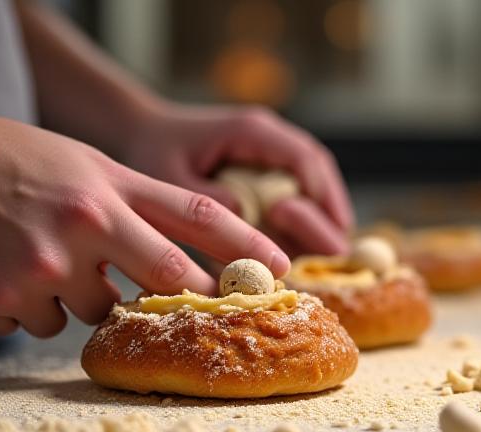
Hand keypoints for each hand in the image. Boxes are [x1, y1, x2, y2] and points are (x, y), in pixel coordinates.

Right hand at [0, 98, 288, 336]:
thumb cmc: (19, 162)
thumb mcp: (90, 166)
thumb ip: (140, 208)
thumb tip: (187, 264)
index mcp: (109, 190)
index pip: (196, 218)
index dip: (246, 245)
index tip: (284, 267)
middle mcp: (83, 226)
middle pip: (161, 279)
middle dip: (164, 288)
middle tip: (140, 276)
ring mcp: (40, 268)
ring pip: (91, 313)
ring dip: (75, 292)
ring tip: (39, 249)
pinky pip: (38, 325)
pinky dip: (30, 305)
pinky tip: (6, 267)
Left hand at [123, 103, 352, 255]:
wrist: (142, 130)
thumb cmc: (154, 152)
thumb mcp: (172, 177)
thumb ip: (208, 200)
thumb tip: (248, 222)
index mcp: (250, 131)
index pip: (304, 160)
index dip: (323, 197)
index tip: (335, 230)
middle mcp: (268, 136)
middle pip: (318, 171)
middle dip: (329, 211)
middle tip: (337, 251)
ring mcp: (270, 148)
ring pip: (314, 179)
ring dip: (322, 213)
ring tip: (328, 252)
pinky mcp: (267, 163)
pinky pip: (299, 186)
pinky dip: (307, 212)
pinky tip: (306, 242)